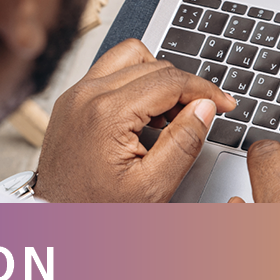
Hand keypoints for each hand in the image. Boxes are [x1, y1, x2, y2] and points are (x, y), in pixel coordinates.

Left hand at [35, 39, 236, 202]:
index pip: (170, 80)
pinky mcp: (71, 100)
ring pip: (130, 57)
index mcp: (107, 113)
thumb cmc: (96, 212)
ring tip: (169, 115)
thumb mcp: (151, 186)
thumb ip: (183, 143)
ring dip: (158, 77)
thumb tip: (204, 106)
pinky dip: (134, 81)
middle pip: (153, 64)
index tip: (225, 103)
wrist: (54, 222)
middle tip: (199, 117)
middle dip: (184, 86)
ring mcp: (75, 95)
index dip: (205, 90)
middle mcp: (86, 95)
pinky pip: (110, 70)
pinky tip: (144, 115)